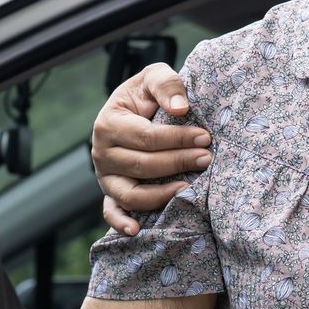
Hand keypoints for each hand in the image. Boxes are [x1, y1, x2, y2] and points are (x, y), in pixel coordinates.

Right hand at [89, 61, 210, 235]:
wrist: (135, 111)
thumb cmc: (147, 95)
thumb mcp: (154, 77)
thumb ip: (166, 84)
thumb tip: (181, 108)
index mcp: (109, 124)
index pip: (146, 137)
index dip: (177, 139)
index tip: (205, 137)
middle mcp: (102, 153)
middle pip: (142, 166)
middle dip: (178, 163)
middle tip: (207, 159)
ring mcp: (105, 177)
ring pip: (131, 194)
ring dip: (161, 195)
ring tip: (189, 188)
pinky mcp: (110, 194)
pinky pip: (111, 213)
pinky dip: (121, 223)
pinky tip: (137, 230)